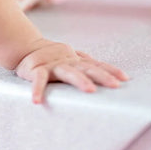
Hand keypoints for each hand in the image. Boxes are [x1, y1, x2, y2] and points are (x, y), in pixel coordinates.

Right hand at [14, 39, 128, 103]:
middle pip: (87, 68)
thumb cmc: (52, 57)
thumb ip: (87, 62)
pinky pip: (38, 80)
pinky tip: (37, 101)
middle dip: (102, 76)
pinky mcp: (36, 69)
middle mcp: (67, 61)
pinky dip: (37, 90)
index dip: (110, 70)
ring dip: (79, 80)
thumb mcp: (71, 58)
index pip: (97, 65)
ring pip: (68, 72)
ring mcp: (53, 65)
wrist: (26, 48)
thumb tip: (107, 69)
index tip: (125, 79)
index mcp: (76, 61)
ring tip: (90, 90)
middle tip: (115, 85)